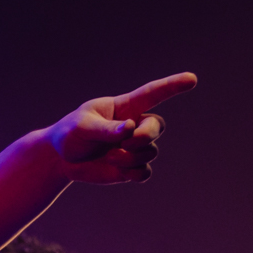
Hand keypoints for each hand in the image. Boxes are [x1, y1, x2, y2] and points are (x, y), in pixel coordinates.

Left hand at [43, 73, 196, 183]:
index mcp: (124, 107)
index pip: (153, 94)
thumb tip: (130, 129)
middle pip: (157, 127)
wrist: (61, 159)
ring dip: (130, 157)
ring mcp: (133, 147)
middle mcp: (134, 125)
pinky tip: (117, 170)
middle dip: (145, 136)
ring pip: (150, 152)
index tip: (192, 79)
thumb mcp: (82, 127)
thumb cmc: (70, 133)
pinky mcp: (130, 167)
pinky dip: (133, 173)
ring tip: (108, 156)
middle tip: (126, 143)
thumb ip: (106, 128)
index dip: (173, 86)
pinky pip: (144, 172)